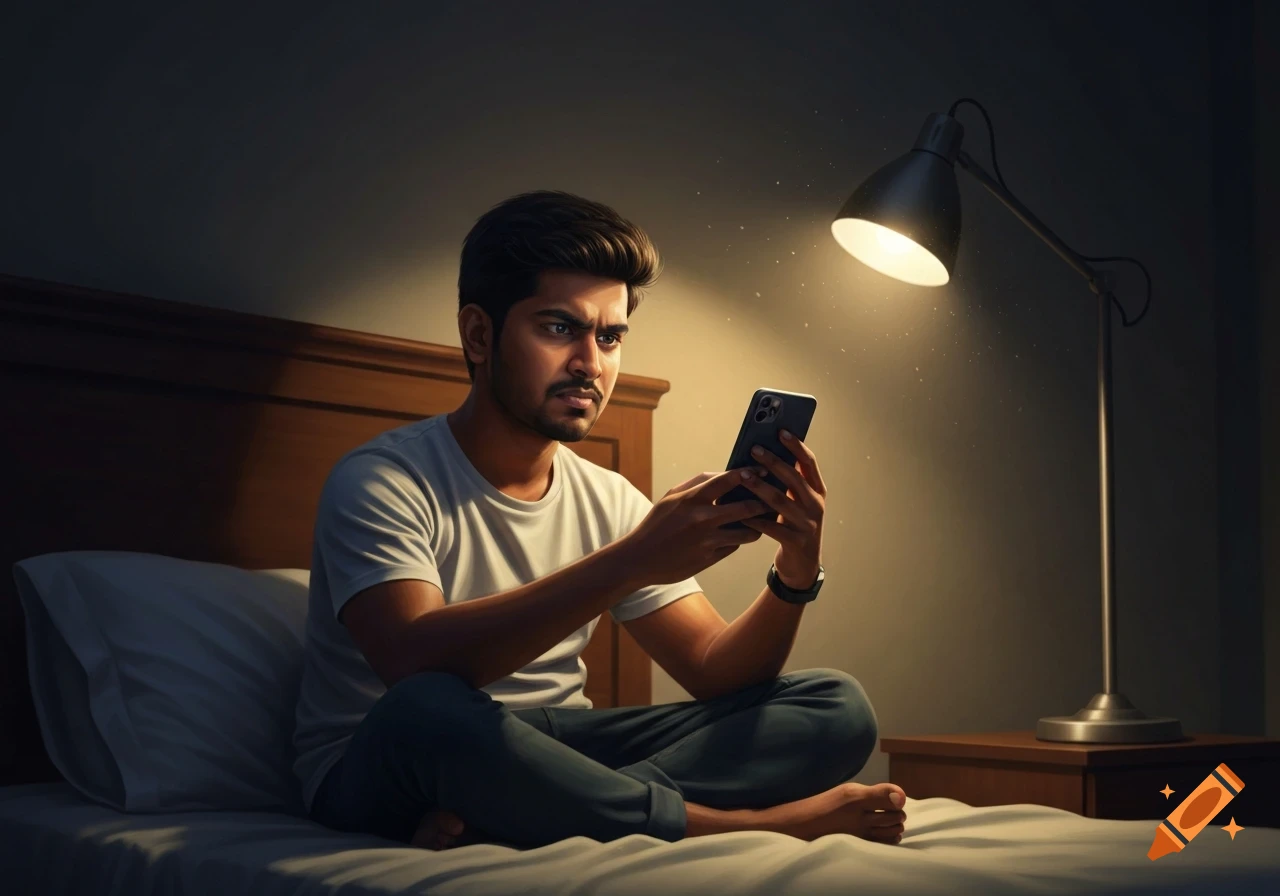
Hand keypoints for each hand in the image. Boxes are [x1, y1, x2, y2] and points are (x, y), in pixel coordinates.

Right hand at [619, 470, 768, 584]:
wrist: (640, 558)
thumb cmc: (656, 523)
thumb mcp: (671, 497)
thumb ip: (697, 483)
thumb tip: (724, 474)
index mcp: (692, 499)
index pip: (727, 480)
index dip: (748, 474)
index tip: (761, 471)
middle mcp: (702, 519)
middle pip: (746, 507)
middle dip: (763, 502)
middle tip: (771, 498)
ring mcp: (707, 541)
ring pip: (747, 532)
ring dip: (757, 525)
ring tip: (761, 519)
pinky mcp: (709, 559)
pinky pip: (734, 546)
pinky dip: (738, 539)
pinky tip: (739, 534)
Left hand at [736, 430, 825, 588]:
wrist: (803, 564)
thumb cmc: (794, 525)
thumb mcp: (797, 503)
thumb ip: (788, 484)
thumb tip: (762, 457)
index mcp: (818, 491)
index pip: (809, 463)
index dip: (796, 446)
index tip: (781, 431)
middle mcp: (816, 505)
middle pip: (793, 478)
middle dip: (773, 462)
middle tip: (754, 449)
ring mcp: (807, 524)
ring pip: (781, 501)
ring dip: (759, 487)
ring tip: (743, 476)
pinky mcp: (795, 542)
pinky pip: (771, 527)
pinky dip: (754, 518)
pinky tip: (739, 511)